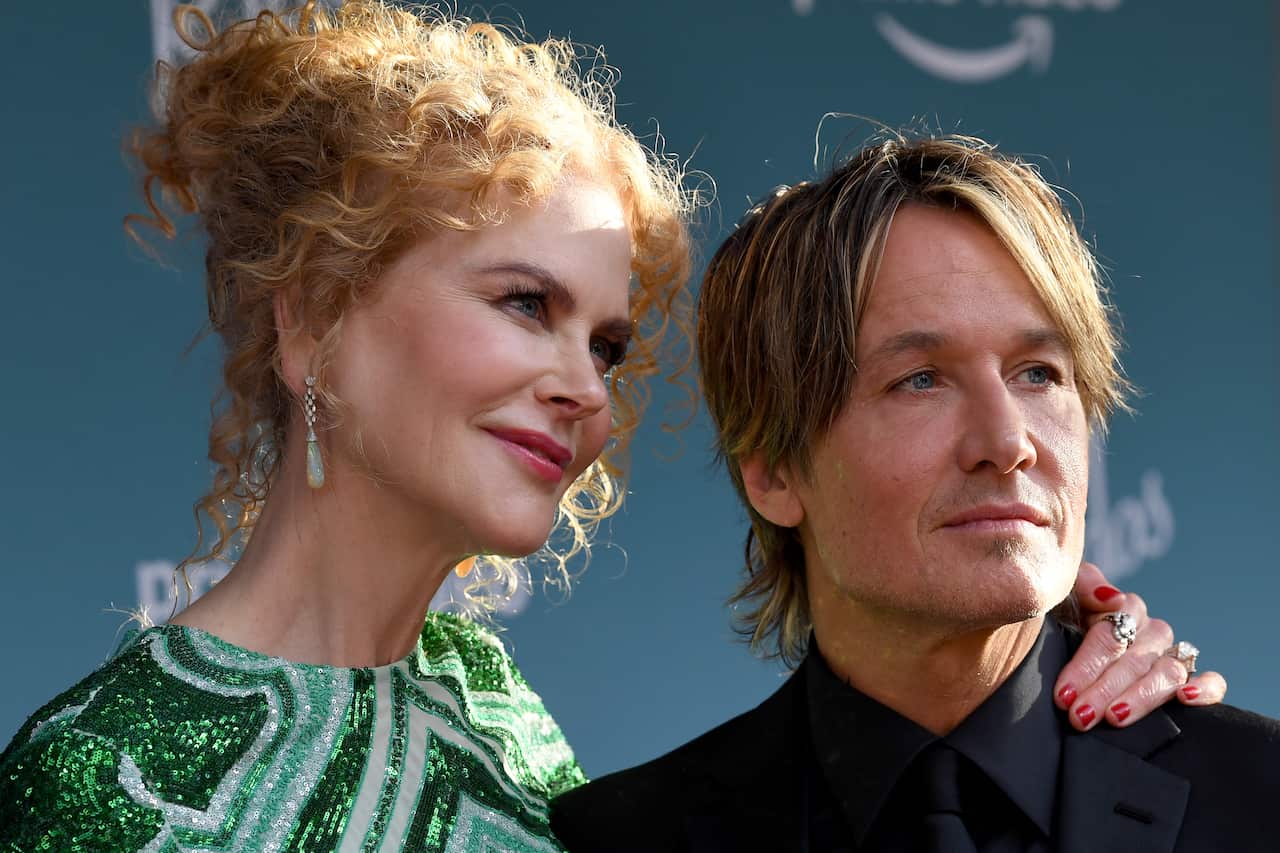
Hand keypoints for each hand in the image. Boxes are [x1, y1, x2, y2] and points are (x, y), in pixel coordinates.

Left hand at [1053, 561, 1226, 730]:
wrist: (1071, 636)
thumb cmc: (1066, 618)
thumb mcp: (1064, 597)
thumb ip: (1083, 585)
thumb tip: (1112, 598)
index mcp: (1123, 608)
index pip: (1110, 636)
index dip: (1086, 666)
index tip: (1064, 695)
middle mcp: (1151, 631)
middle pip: (1134, 661)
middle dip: (1104, 691)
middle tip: (1080, 715)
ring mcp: (1172, 653)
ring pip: (1167, 673)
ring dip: (1141, 697)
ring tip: (1115, 717)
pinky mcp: (1190, 677)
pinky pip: (1213, 681)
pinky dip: (1206, 689)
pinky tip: (1186, 699)